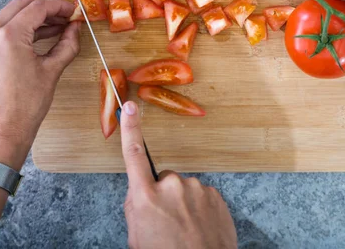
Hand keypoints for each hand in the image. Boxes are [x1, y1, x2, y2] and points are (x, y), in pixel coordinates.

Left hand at [0, 0, 80, 168]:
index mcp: (8, 36)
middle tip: (67, 13)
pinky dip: (24, 25)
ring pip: (12, 13)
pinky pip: (5, 26)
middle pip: (22, 4)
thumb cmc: (26, 105)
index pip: (37, 8)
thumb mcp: (52, 71)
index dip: (59, 6)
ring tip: (59, 23)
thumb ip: (67, 44)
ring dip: (36, 14)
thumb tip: (75, 28)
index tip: (74, 10)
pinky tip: (43, 32)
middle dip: (47, 5)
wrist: (2, 129)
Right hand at [120, 101, 236, 248]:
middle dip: (163, 196)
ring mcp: (197, 189)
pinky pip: (201, 196)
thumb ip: (136, 207)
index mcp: (147, 197)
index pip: (134, 155)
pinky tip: (199, 228)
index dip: (130, 129)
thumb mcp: (137, 236)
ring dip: (183, 204)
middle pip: (163, 180)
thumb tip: (140, 193)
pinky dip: (199, 209)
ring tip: (185, 230)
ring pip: (184, 190)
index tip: (129, 108)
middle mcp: (172, 187)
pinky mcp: (215, 195)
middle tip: (166, 222)